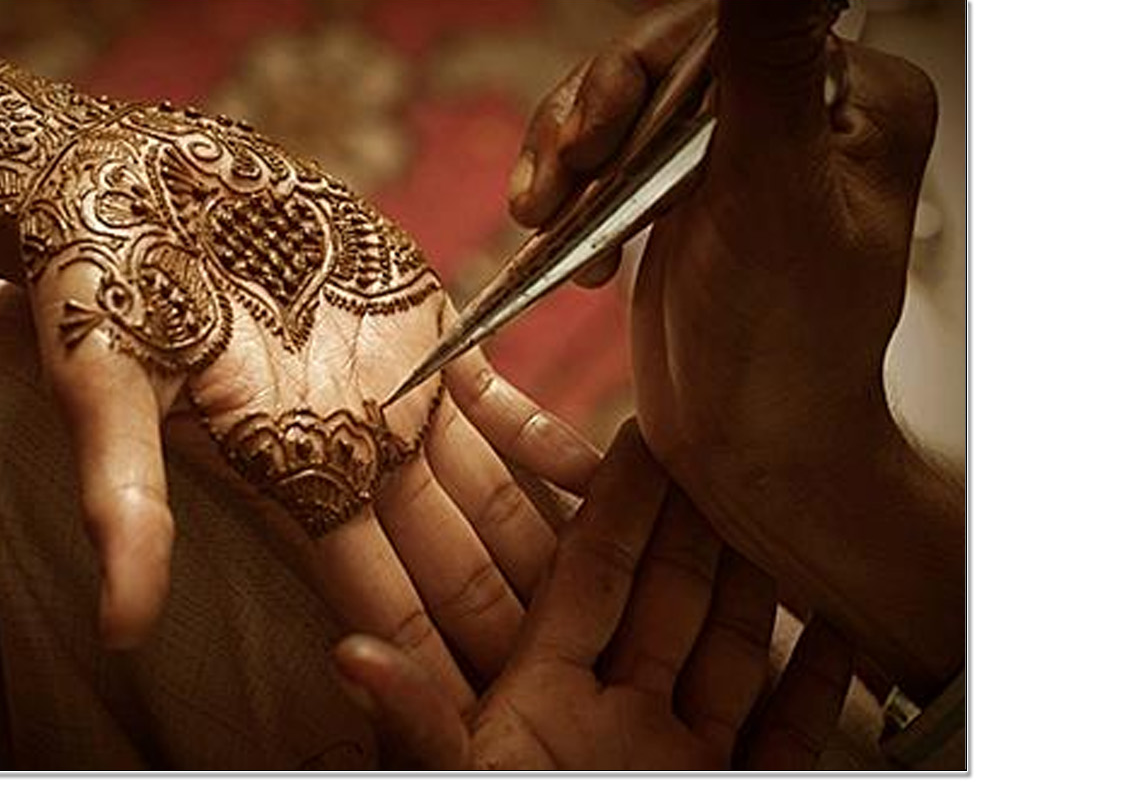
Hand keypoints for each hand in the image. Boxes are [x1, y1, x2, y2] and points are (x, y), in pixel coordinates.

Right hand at [0, 27, 599, 695]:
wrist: (147, 185)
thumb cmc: (108, 282)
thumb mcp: (105, 388)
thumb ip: (124, 502)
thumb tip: (117, 629)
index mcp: (294, 479)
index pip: (380, 599)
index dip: (433, 663)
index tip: (484, 726)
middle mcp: (358, 452)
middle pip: (454, 561)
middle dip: (511, 626)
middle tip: (580, 689)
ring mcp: (400, 394)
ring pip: (493, 491)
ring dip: (551, 543)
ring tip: (625, 598)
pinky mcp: (425, 329)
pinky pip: (505, 400)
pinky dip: (553, 440)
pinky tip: (610, 478)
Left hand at [332, 422, 853, 769]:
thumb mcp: (463, 785)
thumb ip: (419, 726)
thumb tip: (347, 656)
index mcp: (543, 700)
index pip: (591, 575)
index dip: (616, 502)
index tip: (641, 434)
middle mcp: (613, 718)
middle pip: (667, 597)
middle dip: (695, 522)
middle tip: (720, 445)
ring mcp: (676, 757)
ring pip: (729, 651)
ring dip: (756, 586)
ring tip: (779, 516)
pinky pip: (782, 734)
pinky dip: (815, 689)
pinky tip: (838, 637)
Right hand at [509, 1, 962, 697]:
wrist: (755, 453)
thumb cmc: (785, 347)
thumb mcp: (771, 194)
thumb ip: (765, 64)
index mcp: (853, 98)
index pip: (735, 30)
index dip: (647, 67)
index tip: (598, 130)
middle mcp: (804, 114)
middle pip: (669, 59)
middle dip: (598, 115)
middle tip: (563, 172)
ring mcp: (739, 155)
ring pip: (629, 103)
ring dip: (570, 153)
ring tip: (543, 210)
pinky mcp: (688, 196)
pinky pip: (612, 154)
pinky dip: (575, 191)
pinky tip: (580, 249)